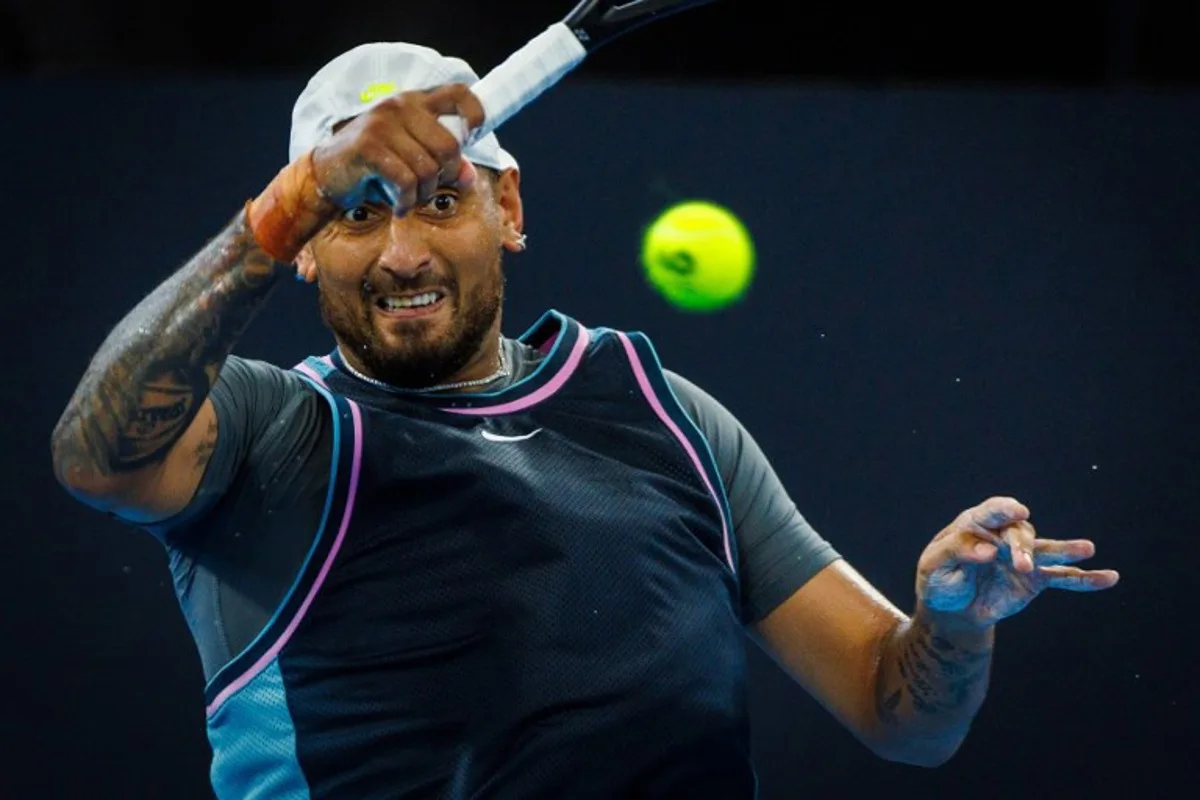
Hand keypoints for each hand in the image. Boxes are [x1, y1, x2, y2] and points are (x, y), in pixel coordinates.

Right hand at [311, 83, 483, 214]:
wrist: (327, 175)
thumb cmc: (375, 166)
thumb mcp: (413, 160)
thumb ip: (444, 164)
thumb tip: (468, 177)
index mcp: (414, 101)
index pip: (459, 93)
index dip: (475, 115)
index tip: (470, 139)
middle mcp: (399, 106)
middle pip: (449, 146)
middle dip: (446, 176)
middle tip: (429, 188)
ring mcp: (382, 124)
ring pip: (428, 168)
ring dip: (423, 194)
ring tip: (410, 199)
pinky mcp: (368, 146)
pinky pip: (406, 182)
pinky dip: (407, 202)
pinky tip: (399, 206)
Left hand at [915, 496, 1118, 627]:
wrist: (952, 610)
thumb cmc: (939, 580)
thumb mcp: (934, 566)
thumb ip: (957, 553)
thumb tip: (988, 551)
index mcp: (975, 524)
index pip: (992, 511)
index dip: (1006, 510)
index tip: (1019, 512)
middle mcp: (1003, 535)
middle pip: (1020, 533)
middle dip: (1022, 546)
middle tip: (1021, 565)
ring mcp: (1022, 556)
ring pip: (1046, 550)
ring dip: (1065, 550)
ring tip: (1087, 549)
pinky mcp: (1036, 578)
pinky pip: (1063, 577)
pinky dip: (1085, 579)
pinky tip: (1109, 578)